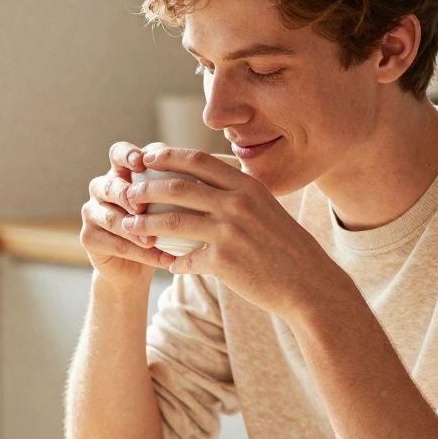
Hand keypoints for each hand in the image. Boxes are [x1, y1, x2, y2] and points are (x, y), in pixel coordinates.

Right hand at [80, 141, 175, 287]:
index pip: (117, 153)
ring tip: (157, 240)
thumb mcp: (171, 202)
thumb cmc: (160, 224)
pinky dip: (142, 254)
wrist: (137, 264)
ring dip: (136, 230)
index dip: (127, 155)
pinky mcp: (89, 238)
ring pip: (112, 218)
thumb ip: (179, 185)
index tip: (141, 163)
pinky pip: (116, 245)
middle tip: (143, 207)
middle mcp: (101, 189)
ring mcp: (92, 213)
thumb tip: (212, 171)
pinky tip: (164, 260)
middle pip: (109, 186)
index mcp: (120, 172)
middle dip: (127, 195)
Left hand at [119, 145, 339, 319]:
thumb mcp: (265, 207)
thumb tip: (202, 177)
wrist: (309, 283)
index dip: (167, 156)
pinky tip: (165, 265)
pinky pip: (185, 260)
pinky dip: (171, 262)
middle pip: (177, 187)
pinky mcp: (224, 263)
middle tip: (128, 194)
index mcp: (246, 185)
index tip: (146, 158)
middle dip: (145, 189)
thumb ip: (236, 191)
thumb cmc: (284, 245)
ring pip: (173, 221)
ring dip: (145, 224)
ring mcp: (230, 233)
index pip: (197, 159)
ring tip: (128, 226)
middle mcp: (237, 204)